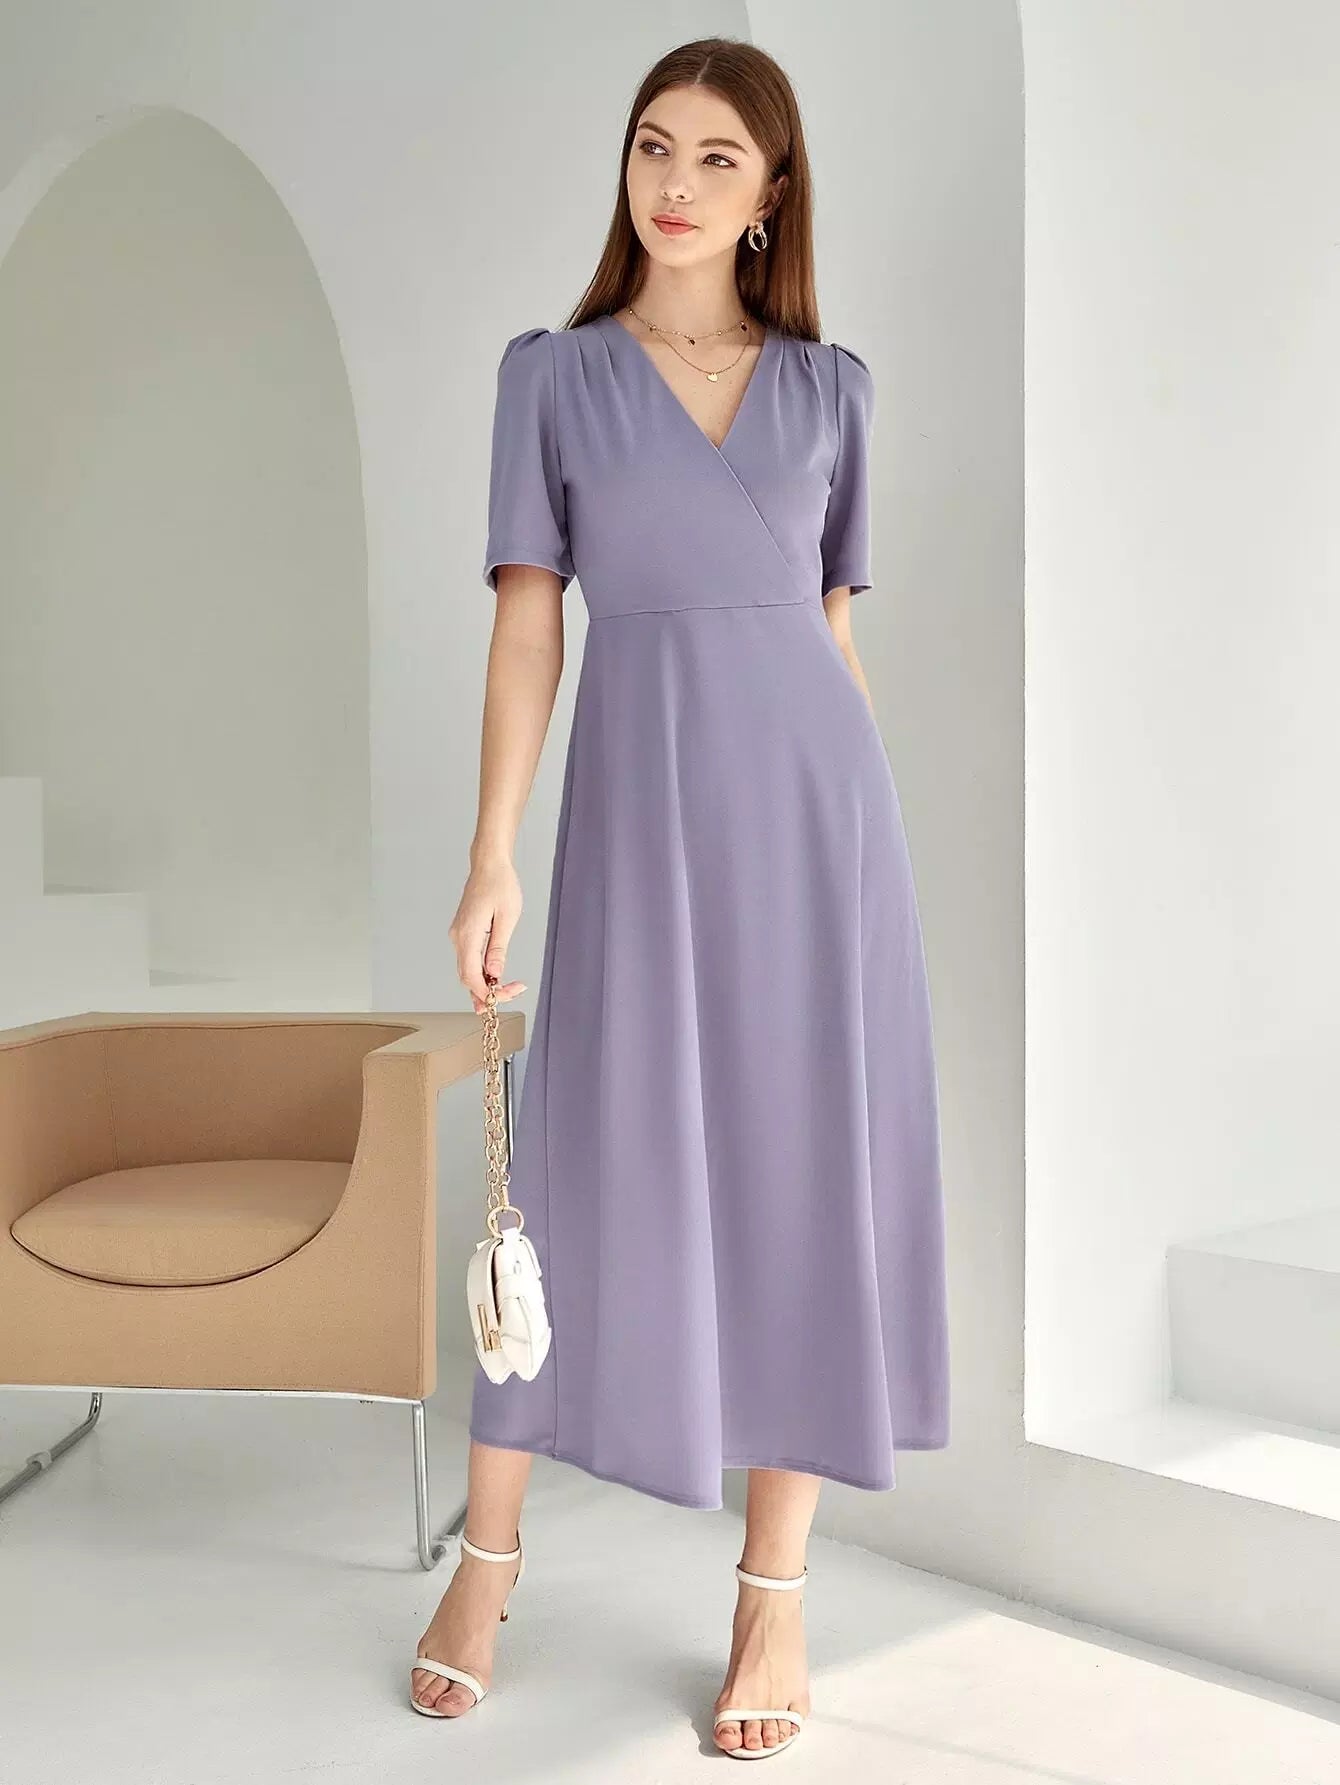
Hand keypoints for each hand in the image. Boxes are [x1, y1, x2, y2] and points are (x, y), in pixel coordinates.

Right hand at [449, 859, 526, 1012]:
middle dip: (487, 992)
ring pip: (466, 969)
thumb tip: (494, 973)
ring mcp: (458, 935)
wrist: (489, 865)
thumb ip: (498, 948)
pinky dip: (480, 971)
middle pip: (467, 976)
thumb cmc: (500, 885)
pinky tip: (493, 978)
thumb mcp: (507, 917)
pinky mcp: (463, 933)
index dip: (486, 992)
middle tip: (512, 993)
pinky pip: (468, 958)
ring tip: (505, 991)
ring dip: (483, 984)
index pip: (471, 975)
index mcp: (468, 934)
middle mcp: (458, 937)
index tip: (506, 995)